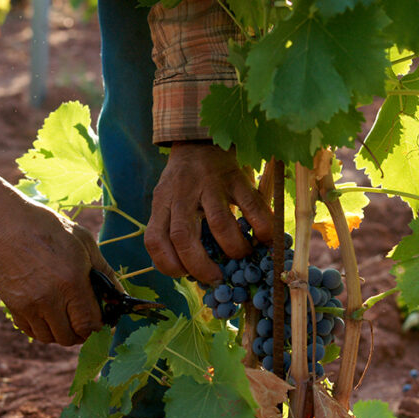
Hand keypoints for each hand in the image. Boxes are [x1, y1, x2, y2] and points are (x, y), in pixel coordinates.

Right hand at [0, 197, 119, 345]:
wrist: (4, 223)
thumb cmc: (48, 228)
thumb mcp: (84, 242)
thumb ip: (105, 272)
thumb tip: (119, 296)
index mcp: (72, 282)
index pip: (90, 325)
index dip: (100, 327)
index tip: (102, 320)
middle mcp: (50, 299)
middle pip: (70, 337)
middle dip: (81, 333)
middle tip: (84, 320)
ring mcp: (28, 305)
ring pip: (49, 338)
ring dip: (61, 332)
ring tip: (66, 317)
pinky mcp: (12, 306)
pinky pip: (30, 331)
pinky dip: (42, 328)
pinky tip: (47, 313)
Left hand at [145, 142, 272, 283]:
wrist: (199, 140)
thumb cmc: (183, 181)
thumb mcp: (167, 201)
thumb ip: (171, 228)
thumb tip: (187, 269)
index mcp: (162, 203)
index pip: (154, 239)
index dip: (166, 263)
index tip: (183, 274)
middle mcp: (181, 194)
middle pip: (182, 236)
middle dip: (199, 265)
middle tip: (215, 277)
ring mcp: (209, 184)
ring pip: (218, 222)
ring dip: (232, 247)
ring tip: (240, 256)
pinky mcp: (235, 177)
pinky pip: (251, 205)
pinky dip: (260, 226)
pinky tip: (264, 239)